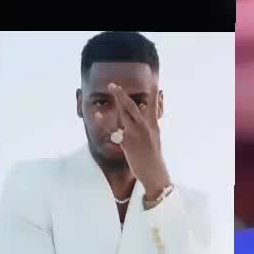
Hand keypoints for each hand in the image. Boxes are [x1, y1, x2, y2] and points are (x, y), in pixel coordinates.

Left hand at [107, 84, 170, 199]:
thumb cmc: (153, 155)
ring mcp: (136, 133)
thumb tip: (145, 108)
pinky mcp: (128, 143)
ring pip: (125, 112)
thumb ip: (150, 121)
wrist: (154, 173)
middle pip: (133, 106)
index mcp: (153, 125)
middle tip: (114, 84)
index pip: (154, 105)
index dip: (153, 93)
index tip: (153, 80)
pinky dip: (105, 121)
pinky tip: (98, 114)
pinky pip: (114, 129)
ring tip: (111, 88)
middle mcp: (145, 126)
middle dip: (123, 94)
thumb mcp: (155, 136)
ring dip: (118, 99)